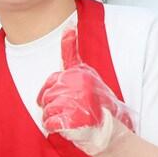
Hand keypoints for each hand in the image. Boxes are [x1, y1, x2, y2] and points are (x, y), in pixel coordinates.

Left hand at [37, 27, 134, 154]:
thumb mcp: (86, 72)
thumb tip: (69, 26)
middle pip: (47, 96)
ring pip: (47, 111)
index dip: (52, 91)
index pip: (52, 80)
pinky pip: (49, 123)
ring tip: (72, 118)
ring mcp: (74, 102)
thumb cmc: (97, 103)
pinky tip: (69, 126)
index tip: (66, 98)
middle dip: (54, 106)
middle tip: (71, 110)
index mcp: (79, 73)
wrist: (110, 130)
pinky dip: (56, 128)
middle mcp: (77, 86)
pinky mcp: (71, 120)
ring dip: (55, 117)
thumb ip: (72, 52)